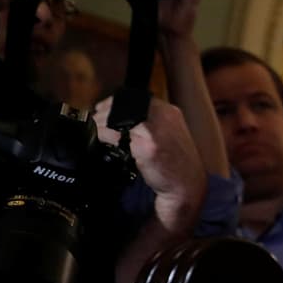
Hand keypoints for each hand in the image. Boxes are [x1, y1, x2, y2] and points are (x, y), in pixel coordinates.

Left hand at [95, 97, 202, 234]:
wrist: (186, 184)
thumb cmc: (175, 163)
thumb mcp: (169, 134)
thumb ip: (151, 122)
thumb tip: (120, 116)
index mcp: (169, 112)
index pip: (133, 98)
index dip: (113, 103)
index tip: (102, 110)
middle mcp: (164, 117)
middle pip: (123, 106)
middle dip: (104, 112)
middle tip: (95, 121)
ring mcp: (155, 132)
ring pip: (116, 118)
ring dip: (101, 123)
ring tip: (96, 130)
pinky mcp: (146, 147)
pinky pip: (115, 135)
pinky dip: (103, 135)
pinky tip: (100, 140)